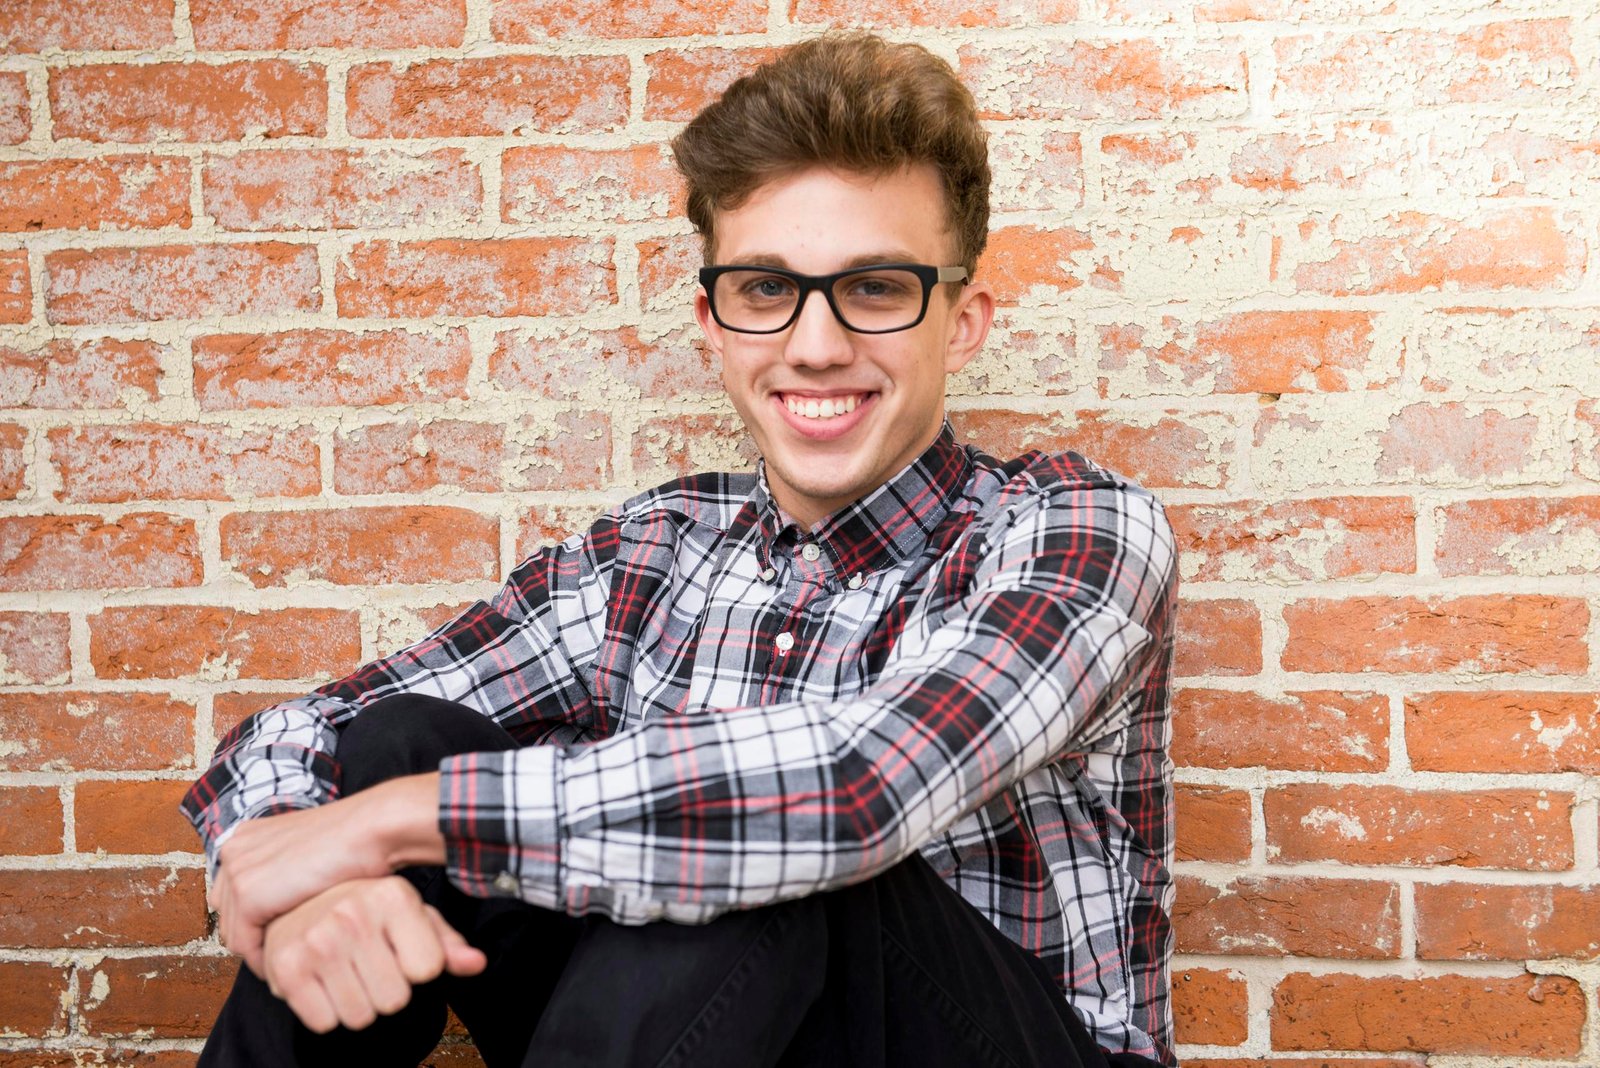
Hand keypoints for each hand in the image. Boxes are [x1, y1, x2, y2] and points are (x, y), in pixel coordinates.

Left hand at [213, 773, 444, 975]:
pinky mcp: (250, 894)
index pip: (232, 892)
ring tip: (287, 968)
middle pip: (228, 913)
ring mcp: (238, 872)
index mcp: (246, 836)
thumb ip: (285, 870)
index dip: (253, 919)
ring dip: (259, 953)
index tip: (280, 937)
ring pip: (233, 932)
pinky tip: (288, 970)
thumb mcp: (308, 851)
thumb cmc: (356, 840)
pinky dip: (264, 963)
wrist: (372, 830)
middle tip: (283, 957)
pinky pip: (245, 945)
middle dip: (252, 937)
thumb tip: (280, 904)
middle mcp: (234, 850)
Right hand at [262, 875, 486, 1033]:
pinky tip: (323, 983)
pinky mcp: (286, 967)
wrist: (296, 904)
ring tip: (347, 974)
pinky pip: (324, 1023)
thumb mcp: (411, 917)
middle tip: (370, 966)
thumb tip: (476, 963)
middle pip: (395, 1000)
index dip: (418, 970)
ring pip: (361, 1017)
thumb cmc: (365, 912)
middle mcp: (353, 913)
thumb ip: (446, 942)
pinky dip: (326, 1013)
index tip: (401, 953)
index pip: (428, 970)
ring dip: (357, 1005)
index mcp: (392, 896)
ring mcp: (317, 940)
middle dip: (386, 991)